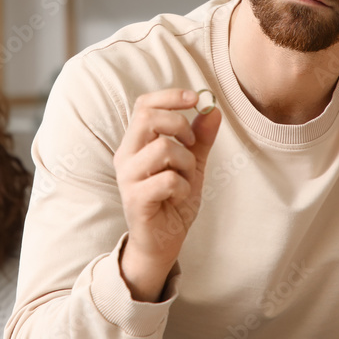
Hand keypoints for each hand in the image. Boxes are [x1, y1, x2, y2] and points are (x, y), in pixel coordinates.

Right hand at [114, 88, 220, 301]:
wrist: (162, 243)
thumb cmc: (172, 200)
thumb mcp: (192, 165)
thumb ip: (200, 139)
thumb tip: (212, 110)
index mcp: (136, 143)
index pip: (144, 105)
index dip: (170, 96)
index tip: (195, 98)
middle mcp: (126, 156)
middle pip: (148, 117)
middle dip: (180, 125)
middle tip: (192, 145)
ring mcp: (128, 177)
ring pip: (163, 148)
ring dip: (186, 162)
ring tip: (186, 178)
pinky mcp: (135, 199)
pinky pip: (168, 179)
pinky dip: (183, 187)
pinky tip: (179, 196)